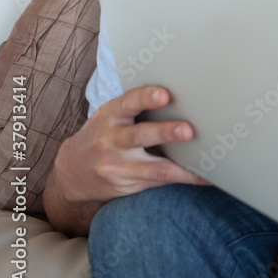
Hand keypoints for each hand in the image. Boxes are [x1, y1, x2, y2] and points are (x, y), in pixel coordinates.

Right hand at [53, 85, 208, 204]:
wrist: (71, 170)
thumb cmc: (103, 134)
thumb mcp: (110, 116)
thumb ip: (136, 106)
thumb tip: (182, 92)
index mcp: (110, 116)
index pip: (128, 103)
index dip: (146, 98)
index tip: (164, 95)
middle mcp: (111, 141)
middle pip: (139, 136)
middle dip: (165, 133)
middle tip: (188, 130)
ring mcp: (117, 167)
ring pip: (152, 168)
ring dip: (181, 167)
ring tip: (206, 162)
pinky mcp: (126, 185)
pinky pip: (159, 182)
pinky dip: (183, 178)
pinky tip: (205, 177)